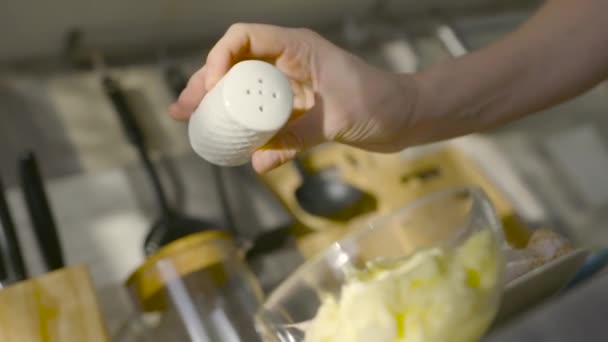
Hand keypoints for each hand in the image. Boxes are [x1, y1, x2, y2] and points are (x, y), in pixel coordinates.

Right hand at [169, 23, 417, 172]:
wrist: (406, 116)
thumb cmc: (380, 105)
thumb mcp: (336, 118)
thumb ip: (296, 139)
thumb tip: (257, 164)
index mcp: (297, 48)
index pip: (244, 37)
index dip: (219, 58)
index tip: (211, 88)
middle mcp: (289, 61)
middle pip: (235, 64)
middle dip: (206, 85)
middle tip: (183, 110)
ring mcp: (291, 83)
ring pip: (244, 86)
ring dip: (217, 103)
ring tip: (192, 121)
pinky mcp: (296, 105)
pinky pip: (260, 109)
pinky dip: (242, 122)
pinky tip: (227, 138)